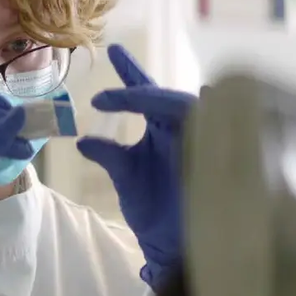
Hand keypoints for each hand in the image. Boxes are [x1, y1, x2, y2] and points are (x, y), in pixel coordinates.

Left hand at [76, 44, 196, 289]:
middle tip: (114, 75)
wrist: (171, 245)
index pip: (145, 94)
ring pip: (188, 109)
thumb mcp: (124, 175)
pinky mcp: (212, 158)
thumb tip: (83, 139)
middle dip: (142, 88)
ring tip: (139, 92)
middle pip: (166, 97)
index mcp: (160, 127)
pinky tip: (203, 100)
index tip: (112, 50)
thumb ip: (108, 153)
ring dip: (164, 100)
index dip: (130, 71)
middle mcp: (181, 128)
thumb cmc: (151, 207)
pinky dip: (205, 118)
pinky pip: (212, 132)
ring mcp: (198, 141)